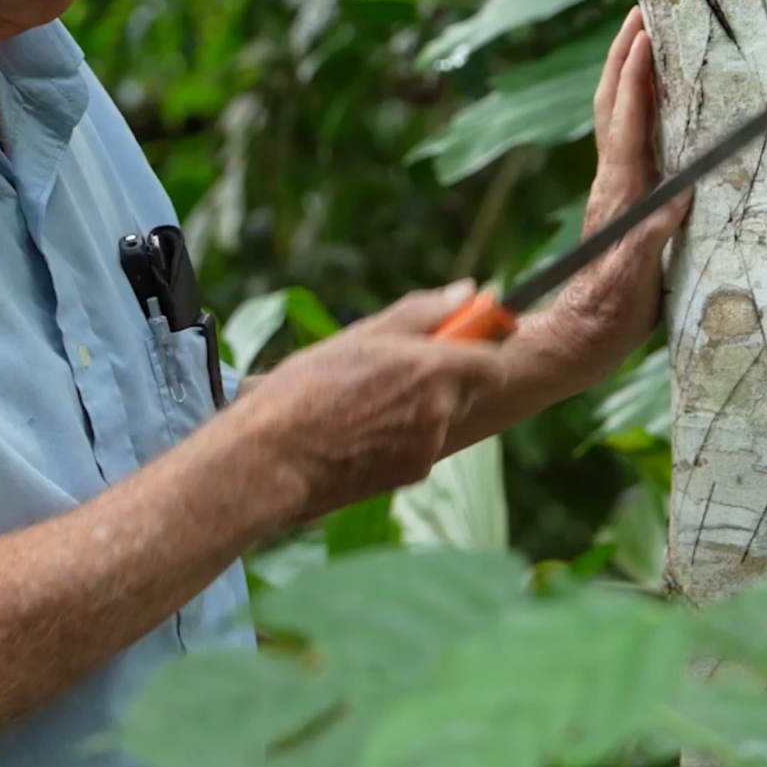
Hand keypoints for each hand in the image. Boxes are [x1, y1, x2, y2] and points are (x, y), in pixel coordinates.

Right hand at [238, 283, 509, 523]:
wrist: (274, 459)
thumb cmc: (307, 390)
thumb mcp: (362, 336)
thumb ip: (423, 312)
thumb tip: (470, 291)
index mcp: (432, 369)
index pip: (492, 361)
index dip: (480, 348)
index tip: (462, 337)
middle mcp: (440, 410)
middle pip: (465, 388)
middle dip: (440, 377)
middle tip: (392, 369)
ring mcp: (428, 447)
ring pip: (438, 417)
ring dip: (415, 407)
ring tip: (361, 402)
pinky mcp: (412, 475)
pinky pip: (419, 445)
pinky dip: (399, 436)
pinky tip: (358, 430)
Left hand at [534, 6, 688, 387]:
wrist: (579, 338)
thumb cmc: (608, 315)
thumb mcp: (634, 283)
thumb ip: (650, 241)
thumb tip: (676, 200)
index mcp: (620, 193)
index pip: (627, 123)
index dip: (637, 78)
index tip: (646, 33)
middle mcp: (612, 182)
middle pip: (612, 104)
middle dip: (624, 55)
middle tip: (641, 9)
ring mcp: (613, 188)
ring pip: (615, 117)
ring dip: (626, 72)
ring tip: (644, 36)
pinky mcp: (619, 200)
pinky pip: (627, 138)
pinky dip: (637, 105)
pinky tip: (653, 98)